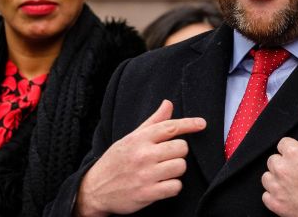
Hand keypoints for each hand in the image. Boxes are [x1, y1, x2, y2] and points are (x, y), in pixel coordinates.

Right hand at [75, 100, 206, 216]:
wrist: (95, 189)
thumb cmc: (116, 161)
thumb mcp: (131, 138)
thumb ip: (153, 122)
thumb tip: (168, 103)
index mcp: (139, 139)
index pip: (170, 127)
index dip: (189, 124)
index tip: (202, 124)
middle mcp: (143, 155)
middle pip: (181, 148)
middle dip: (178, 152)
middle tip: (167, 156)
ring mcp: (146, 175)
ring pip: (180, 167)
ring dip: (176, 170)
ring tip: (163, 171)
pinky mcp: (148, 194)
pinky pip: (175, 187)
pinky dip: (172, 187)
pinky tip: (162, 185)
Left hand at [261, 103, 297, 216]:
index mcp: (294, 153)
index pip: (283, 144)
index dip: (295, 151)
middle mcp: (282, 170)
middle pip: (274, 159)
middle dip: (285, 163)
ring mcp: (278, 189)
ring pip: (267, 177)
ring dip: (277, 178)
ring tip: (295, 183)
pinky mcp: (276, 205)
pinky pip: (266, 196)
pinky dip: (275, 196)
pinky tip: (289, 195)